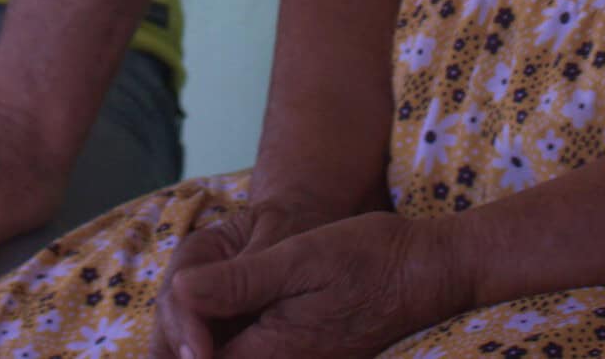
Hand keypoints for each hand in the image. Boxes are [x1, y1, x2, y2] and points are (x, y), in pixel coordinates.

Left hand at [164, 212, 470, 358]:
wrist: (426, 271)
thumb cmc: (367, 257)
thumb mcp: (299, 257)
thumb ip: (239, 281)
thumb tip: (180, 290)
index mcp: (276, 350)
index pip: (203, 358)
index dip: (181, 333)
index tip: (178, 294)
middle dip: (190, 340)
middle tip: (182, 296)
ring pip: (237, 355)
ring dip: (210, 338)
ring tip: (198, 299)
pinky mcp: (311, 356)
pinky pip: (260, 353)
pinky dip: (233, 337)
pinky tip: (229, 310)